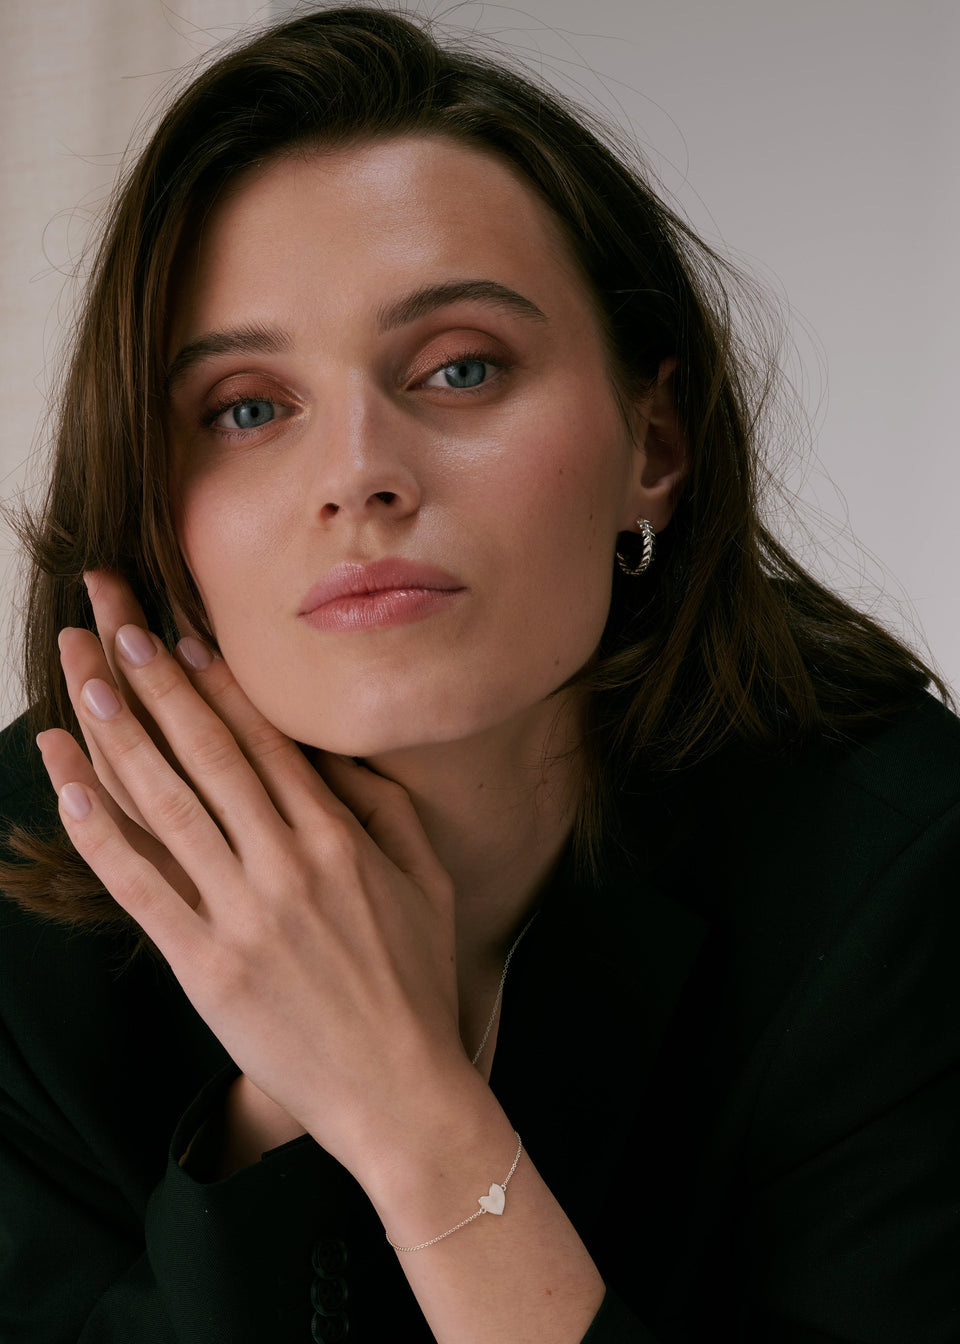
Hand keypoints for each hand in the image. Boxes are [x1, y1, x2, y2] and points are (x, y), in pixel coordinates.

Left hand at [40, 571, 469, 1180]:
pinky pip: (140, 888)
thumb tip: (337, 757)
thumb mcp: (429, 882)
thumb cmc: (416, 984)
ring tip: (80, 680)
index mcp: (340, 838)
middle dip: (153, 681)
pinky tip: (67, 787)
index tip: (178, 633)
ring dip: (117, 736)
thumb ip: (387, 809)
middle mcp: (288, 863)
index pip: (265, 740)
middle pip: (207, 753)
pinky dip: (98, 833)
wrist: (402, 1091)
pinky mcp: (205, 966)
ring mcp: (243, 913)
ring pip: (166, 805)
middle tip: (111, 623)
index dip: (215, 682)